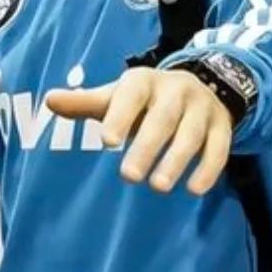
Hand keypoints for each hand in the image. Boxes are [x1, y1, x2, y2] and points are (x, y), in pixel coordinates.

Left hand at [46, 66, 233, 196]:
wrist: (201, 86)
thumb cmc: (145, 100)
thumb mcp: (116, 97)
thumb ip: (84, 102)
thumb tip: (49, 100)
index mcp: (144, 81)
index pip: (132, 96)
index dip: (121, 116)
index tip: (108, 140)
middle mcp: (176, 90)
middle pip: (162, 119)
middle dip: (147, 147)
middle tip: (129, 176)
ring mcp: (202, 108)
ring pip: (191, 135)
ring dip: (176, 161)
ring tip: (158, 187)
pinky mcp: (222, 126)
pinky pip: (219, 147)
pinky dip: (208, 168)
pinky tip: (194, 189)